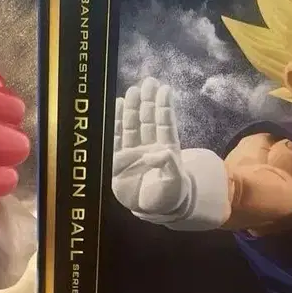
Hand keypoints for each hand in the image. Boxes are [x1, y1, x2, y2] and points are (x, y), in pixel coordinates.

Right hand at [112, 77, 189, 216]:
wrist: (154, 210)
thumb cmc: (170, 195)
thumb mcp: (175, 182)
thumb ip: (169, 165)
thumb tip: (156, 153)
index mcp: (166, 149)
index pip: (165, 124)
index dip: (164, 107)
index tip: (164, 89)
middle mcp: (150, 146)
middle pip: (148, 119)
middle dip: (148, 101)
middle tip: (148, 82)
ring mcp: (134, 152)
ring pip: (133, 125)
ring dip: (132, 108)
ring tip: (133, 90)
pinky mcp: (119, 161)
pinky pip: (117, 138)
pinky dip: (116, 123)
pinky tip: (117, 106)